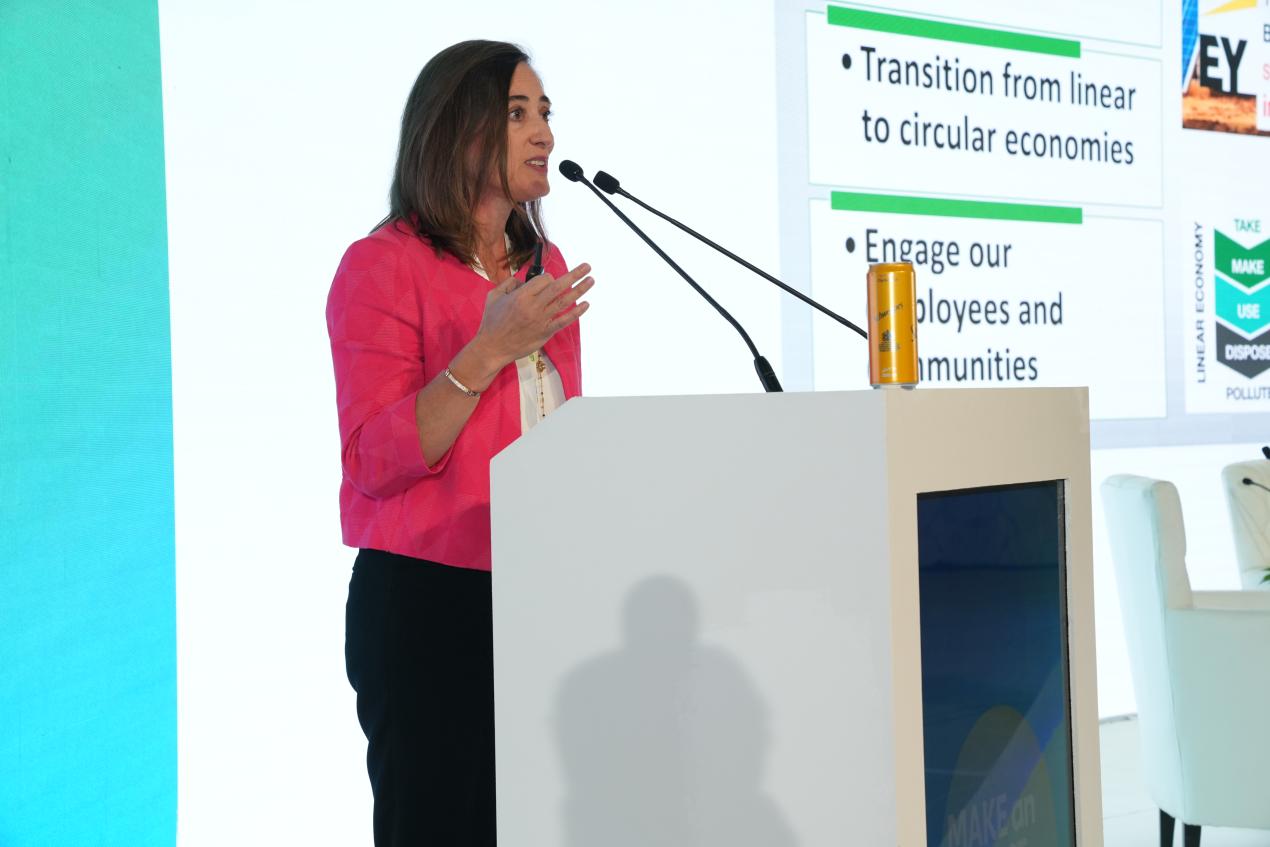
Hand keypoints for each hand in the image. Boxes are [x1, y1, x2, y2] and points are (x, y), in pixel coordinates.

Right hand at [473, 262, 593, 366]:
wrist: (493, 347)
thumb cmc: (492, 321)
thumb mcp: (494, 296)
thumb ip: (509, 283)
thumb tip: (524, 280)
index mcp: (521, 296)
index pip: (543, 280)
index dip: (548, 277)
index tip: (548, 279)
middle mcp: (533, 307)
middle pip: (558, 286)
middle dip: (575, 275)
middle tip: (587, 266)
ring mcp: (541, 320)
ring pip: (564, 301)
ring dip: (580, 290)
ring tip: (591, 280)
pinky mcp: (546, 332)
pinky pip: (564, 320)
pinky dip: (576, 313)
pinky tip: (586, 304)